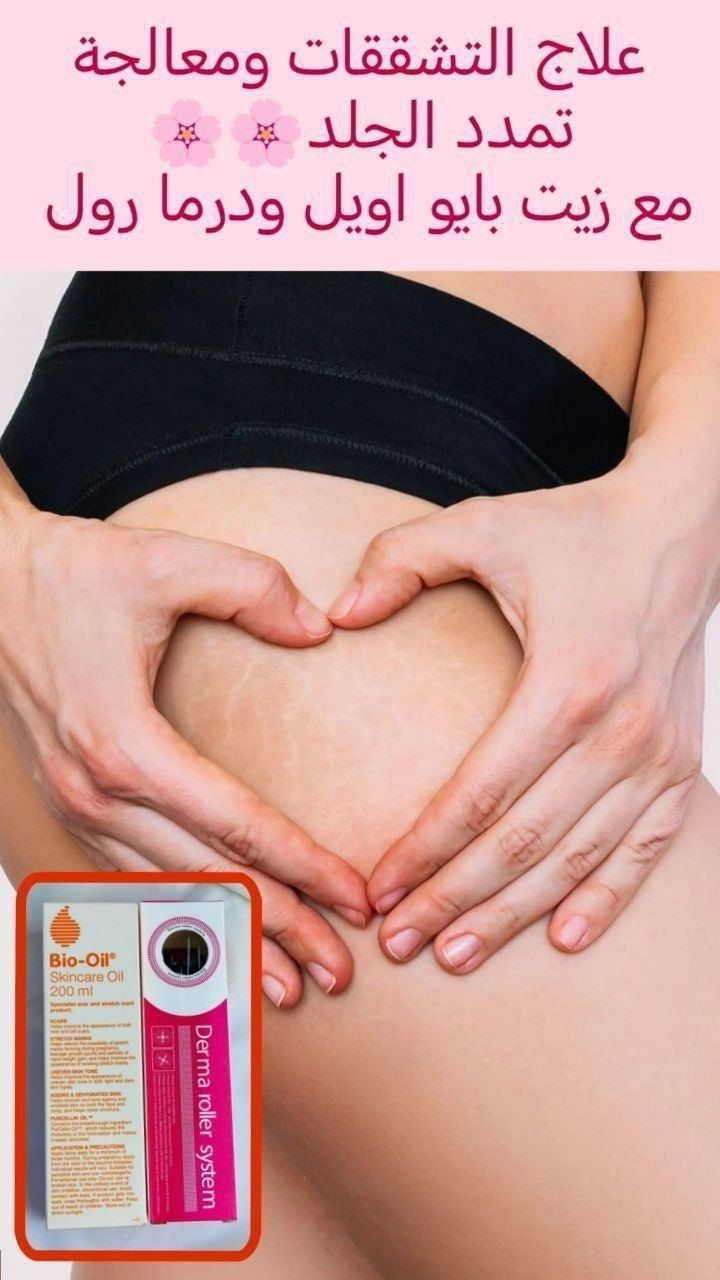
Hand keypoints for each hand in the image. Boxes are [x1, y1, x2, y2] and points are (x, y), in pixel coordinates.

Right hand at [0, 493, 369, 1000]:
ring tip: (283, 983)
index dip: (303, 868)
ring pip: (164, 893)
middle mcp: (97, 792)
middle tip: (338, 972)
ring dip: (227, 938)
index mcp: (126, 746)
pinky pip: (128, 878)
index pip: (236, 827)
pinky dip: (176, 914)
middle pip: (206, 878)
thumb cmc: (74, 572)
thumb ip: (255, 587)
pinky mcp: (69, 801)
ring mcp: (75, 804)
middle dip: (279, 929)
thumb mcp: (169, 559)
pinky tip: (207, 937)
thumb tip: (319, 630)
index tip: (354, 902)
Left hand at [329, 459, 717, 971]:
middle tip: (402, 945)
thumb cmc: (575, 530)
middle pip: (523, 844)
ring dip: (515, 915)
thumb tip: (336, 613)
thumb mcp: (482, 524)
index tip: (379, 890)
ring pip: (576, 861)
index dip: (425, 849)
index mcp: (565, 681)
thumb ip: (401, 559)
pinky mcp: (679, 763)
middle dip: (455, 901)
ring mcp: (656, 755)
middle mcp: (617, 731)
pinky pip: (643, 849)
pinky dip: (606, 898)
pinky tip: (563, 938)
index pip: (481, 793)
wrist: (679, 529)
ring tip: (456, 955)